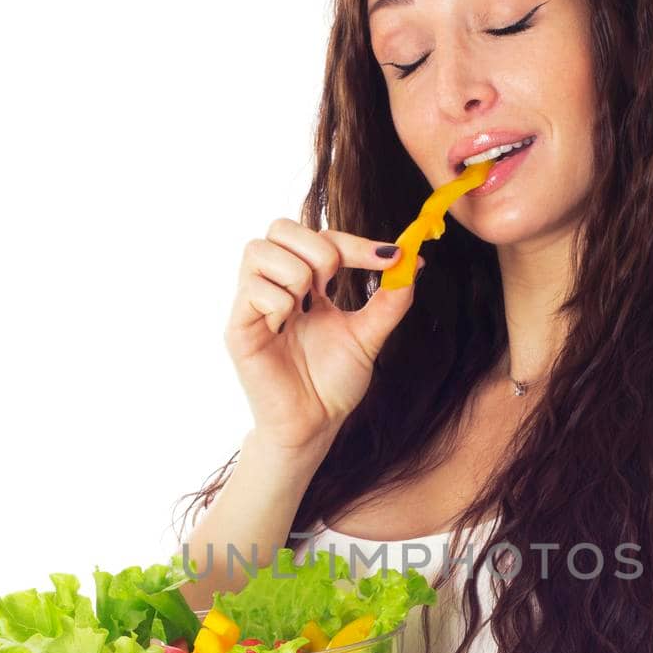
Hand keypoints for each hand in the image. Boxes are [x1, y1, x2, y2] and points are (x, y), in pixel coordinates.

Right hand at [226, 219, 425, 454]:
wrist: (314, 425)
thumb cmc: (333, 383)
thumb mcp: (369, 335)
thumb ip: (390, 300)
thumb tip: (414, 261)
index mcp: (304, 283)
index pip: (321, 237)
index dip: (355, 242)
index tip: (391, 258)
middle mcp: (274, 285)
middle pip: (280, 226)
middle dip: (318, 250)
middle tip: (330, 287)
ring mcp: (252, 304)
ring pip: (259, 250)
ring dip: (294, 275)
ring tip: (304, 311)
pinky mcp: (238, 327)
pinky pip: (253, 289)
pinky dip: (278, 303)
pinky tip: (284, 330)